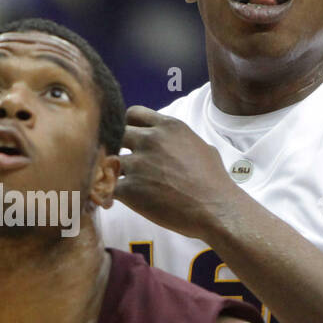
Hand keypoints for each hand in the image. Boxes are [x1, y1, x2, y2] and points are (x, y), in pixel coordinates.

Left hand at [115, 106, 241, 240]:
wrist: (216, 209)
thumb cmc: (215, 182)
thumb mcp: (203, 147)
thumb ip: (182, 141)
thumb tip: (178, 145)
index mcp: (168, 127)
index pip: (133, 113)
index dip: (128, 126)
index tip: (129, 139)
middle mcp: (150, 140)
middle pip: (116, 134)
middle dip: (116, 147)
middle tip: (119, 162)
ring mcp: (139, 164)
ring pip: (109, 160)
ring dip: (109, 171)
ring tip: (110, 182)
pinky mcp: (131, 189)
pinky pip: (107, 186)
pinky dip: (106, 194)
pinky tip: (110, 202)